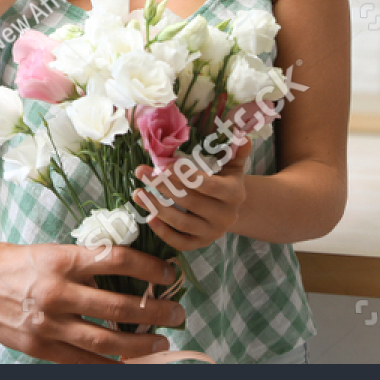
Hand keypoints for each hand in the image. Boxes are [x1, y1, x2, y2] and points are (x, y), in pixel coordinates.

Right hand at [0, 240, 185, 363]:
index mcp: (63, 261)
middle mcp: (58, 292)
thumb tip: (131, 272)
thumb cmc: (20, 264)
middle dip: (155, 312)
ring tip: (161, 343)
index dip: (148, 267)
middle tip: (177, 314)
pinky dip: (110, 366)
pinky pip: (83, 362)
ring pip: (106, 341)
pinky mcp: (41, 347)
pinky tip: (130, 364)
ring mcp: (49, 324)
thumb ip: (87, 263)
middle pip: (119, 306)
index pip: (116, 260)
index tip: (169, 273)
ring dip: (140, 344)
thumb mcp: (54, 253)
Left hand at [134, 139, 250, 251]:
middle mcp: (225, 216)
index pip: (209, 186)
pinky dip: (163, 232)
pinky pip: (180, 242)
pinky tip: (148, 218)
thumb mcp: (233, 166)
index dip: (187, 177)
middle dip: (163, 186)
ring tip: (137, 193)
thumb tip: (241, 135)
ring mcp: (213, 232)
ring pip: (182, 222)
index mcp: (234, 194)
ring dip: (157, 208)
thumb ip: (236, 151)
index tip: (165, 166)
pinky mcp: (200, 243)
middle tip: (141, 171)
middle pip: (190, 202)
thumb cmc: (226, 181)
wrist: (231, 210)